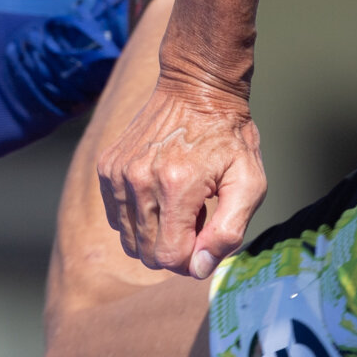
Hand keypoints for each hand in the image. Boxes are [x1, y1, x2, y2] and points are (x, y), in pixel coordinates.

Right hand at [95, 78, 266, 277]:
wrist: (197, 88)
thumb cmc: (229, 136)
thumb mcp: (250, 183)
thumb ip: (228, 232)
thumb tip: (198, 268)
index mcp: (176, 185)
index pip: (169, 257)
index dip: (191, 260)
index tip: (207, 239)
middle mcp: (138, 180)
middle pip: (146, 253)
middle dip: (175, 248)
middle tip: (198, 219)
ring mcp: (117, 173)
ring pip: (128, 239)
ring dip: (156, 234)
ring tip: (180, 207)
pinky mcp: (106, 167)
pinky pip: (116, 217)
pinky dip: (138, 217)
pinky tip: (161, 195)